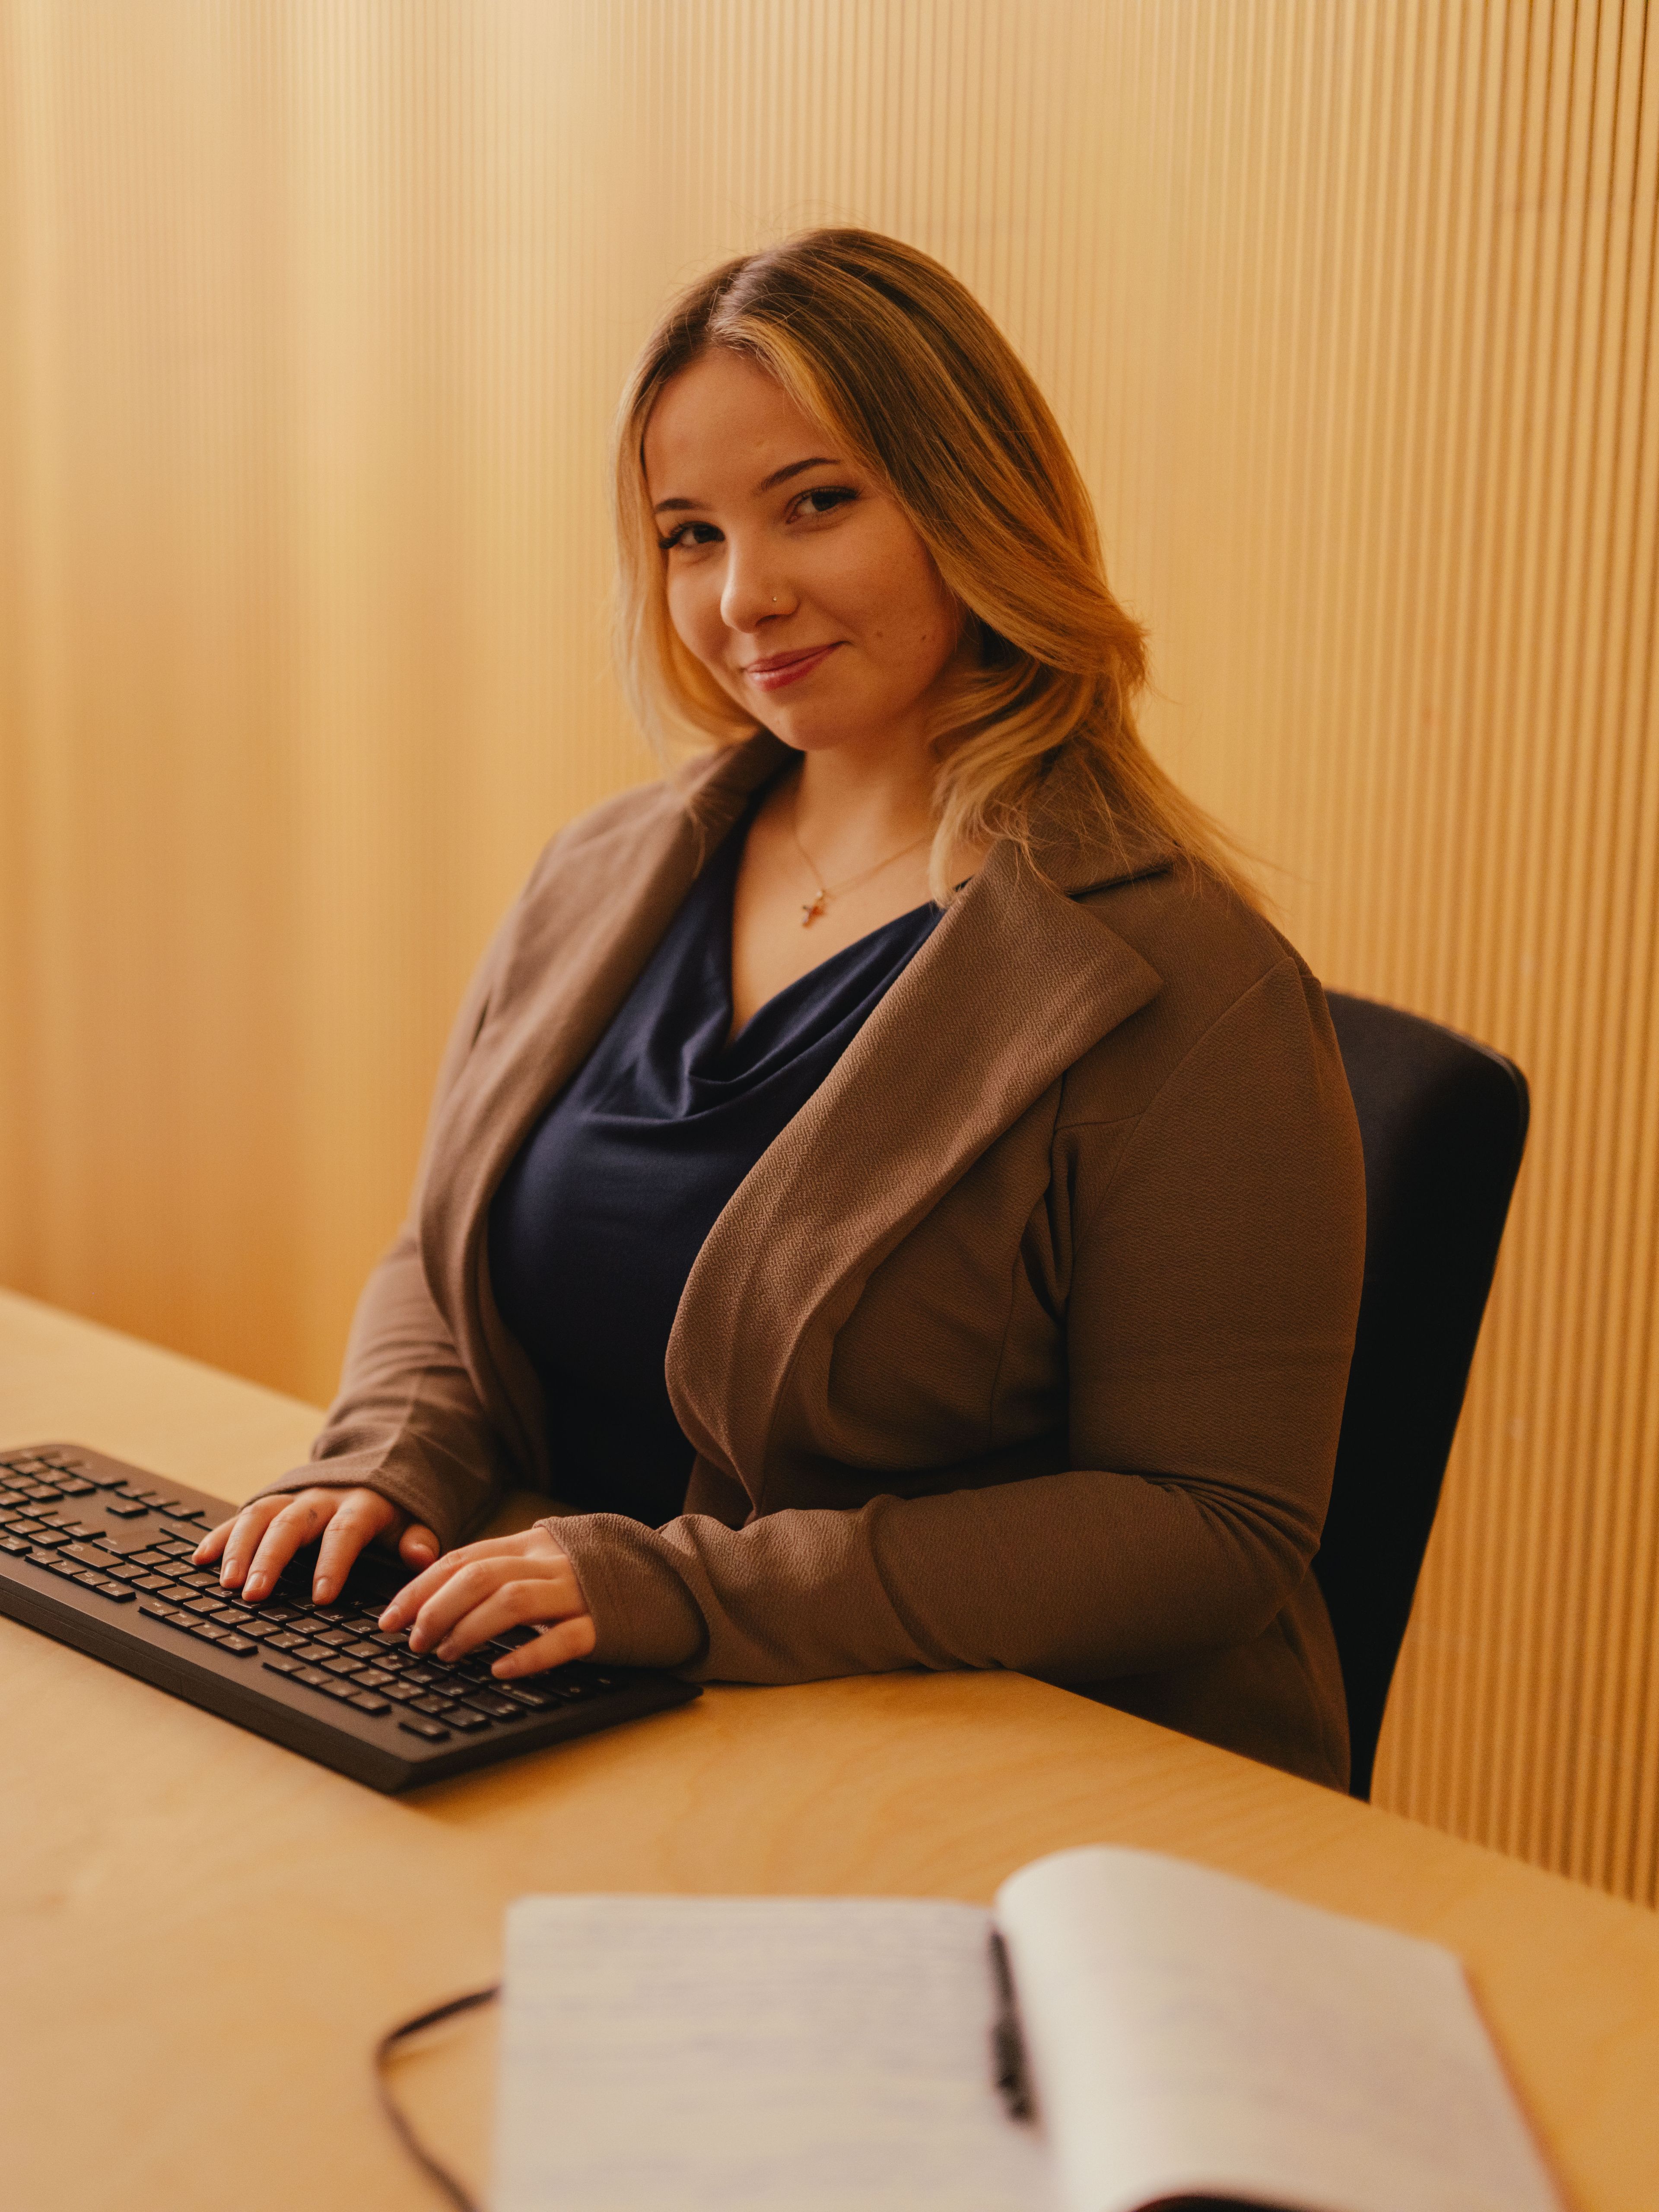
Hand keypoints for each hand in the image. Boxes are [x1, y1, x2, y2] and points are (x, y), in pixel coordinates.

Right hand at [193, 1487, 438, 1605]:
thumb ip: (418, 1540)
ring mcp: (292, 1498)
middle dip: (271, 1557)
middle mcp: (320, 1498)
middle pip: (291, 1523)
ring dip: (240, 1548)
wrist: (375, 1464)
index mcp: (360, 1504)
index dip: (333, 1563)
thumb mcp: (413, 1519)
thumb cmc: (391, 1508)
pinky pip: (241, 1516)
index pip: (345, 1532)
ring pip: (260, 1516)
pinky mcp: (271, 1503)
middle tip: (254, 1593)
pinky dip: (221, 1535)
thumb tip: (422, 1557)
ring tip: (227, 1582)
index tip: (322, 1596)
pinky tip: (201, 1557)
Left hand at [376, 1526, 596, 1675]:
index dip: (420, 1588)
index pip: (463, 1559)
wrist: (670, 1580)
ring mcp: (579, 1592)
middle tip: (413, 1641)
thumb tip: (436, 1595)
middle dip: (436, 1610)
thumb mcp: (544, 1563)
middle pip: (480, 1577)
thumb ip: (502, 1570)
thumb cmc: (594, 1579)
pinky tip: (501, 1670)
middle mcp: (552, 1563)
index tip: (389, 1617)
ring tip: (445, 1655)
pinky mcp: (605, 1625)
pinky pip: (563, 1638)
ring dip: (469, 1630)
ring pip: (512, 1602)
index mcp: (532, 1545)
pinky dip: (528, 1655)